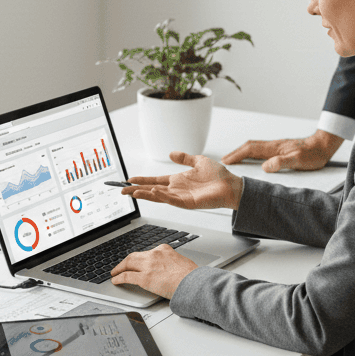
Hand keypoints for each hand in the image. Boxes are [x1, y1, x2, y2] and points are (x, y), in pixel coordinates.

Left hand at [111, 243, 197, 299]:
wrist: (193, 283)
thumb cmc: (191, 276)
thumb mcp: (181, 262)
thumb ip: (171, 263)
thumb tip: (169, 270)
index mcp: (164, 250)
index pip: (147, 252)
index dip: (139, 259)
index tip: (136, 262)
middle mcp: (154, 255)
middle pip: (134, 256)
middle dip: (125, 262)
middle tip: (120, 266)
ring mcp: (148, 266)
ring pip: (128, 264)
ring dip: (119, 268)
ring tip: (114, 273)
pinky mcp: (144, 278)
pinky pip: (127, 277)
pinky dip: (119, 278)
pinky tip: (115, 280)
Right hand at [122, 152, 244, 209]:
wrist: (232, 185)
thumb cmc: (219, 175)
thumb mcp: (198, 161)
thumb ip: (184, 158)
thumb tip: (171, 153)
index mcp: (178, 180)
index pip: (155, 180)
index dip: (142, 180)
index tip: (130, 179)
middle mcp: (177, 189)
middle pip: (152, 190)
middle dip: (137, 190)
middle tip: (122, 190)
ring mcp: (181, 197)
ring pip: (158, 196)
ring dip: (145, 194)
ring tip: (133, 192)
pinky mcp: (188, 203)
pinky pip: (172, 200)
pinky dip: (161, 196)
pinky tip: (152, 192)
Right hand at [222, 130, 342, 172]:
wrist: (323, 145)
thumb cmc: (313, 154)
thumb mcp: (298, 160)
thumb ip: (281, 162)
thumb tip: (265, 166)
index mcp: (274, 148)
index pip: (250, 150)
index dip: (237, 155)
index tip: (226, 161)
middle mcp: (273, 146)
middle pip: (249, 147)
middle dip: (235, 153)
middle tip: (224, 161)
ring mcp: (276, 147)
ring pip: (254, 148)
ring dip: (242, 153)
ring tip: (234, 161)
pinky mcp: (279, 150)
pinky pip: (260, 151)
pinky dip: (251, 154)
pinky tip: (252, 160)